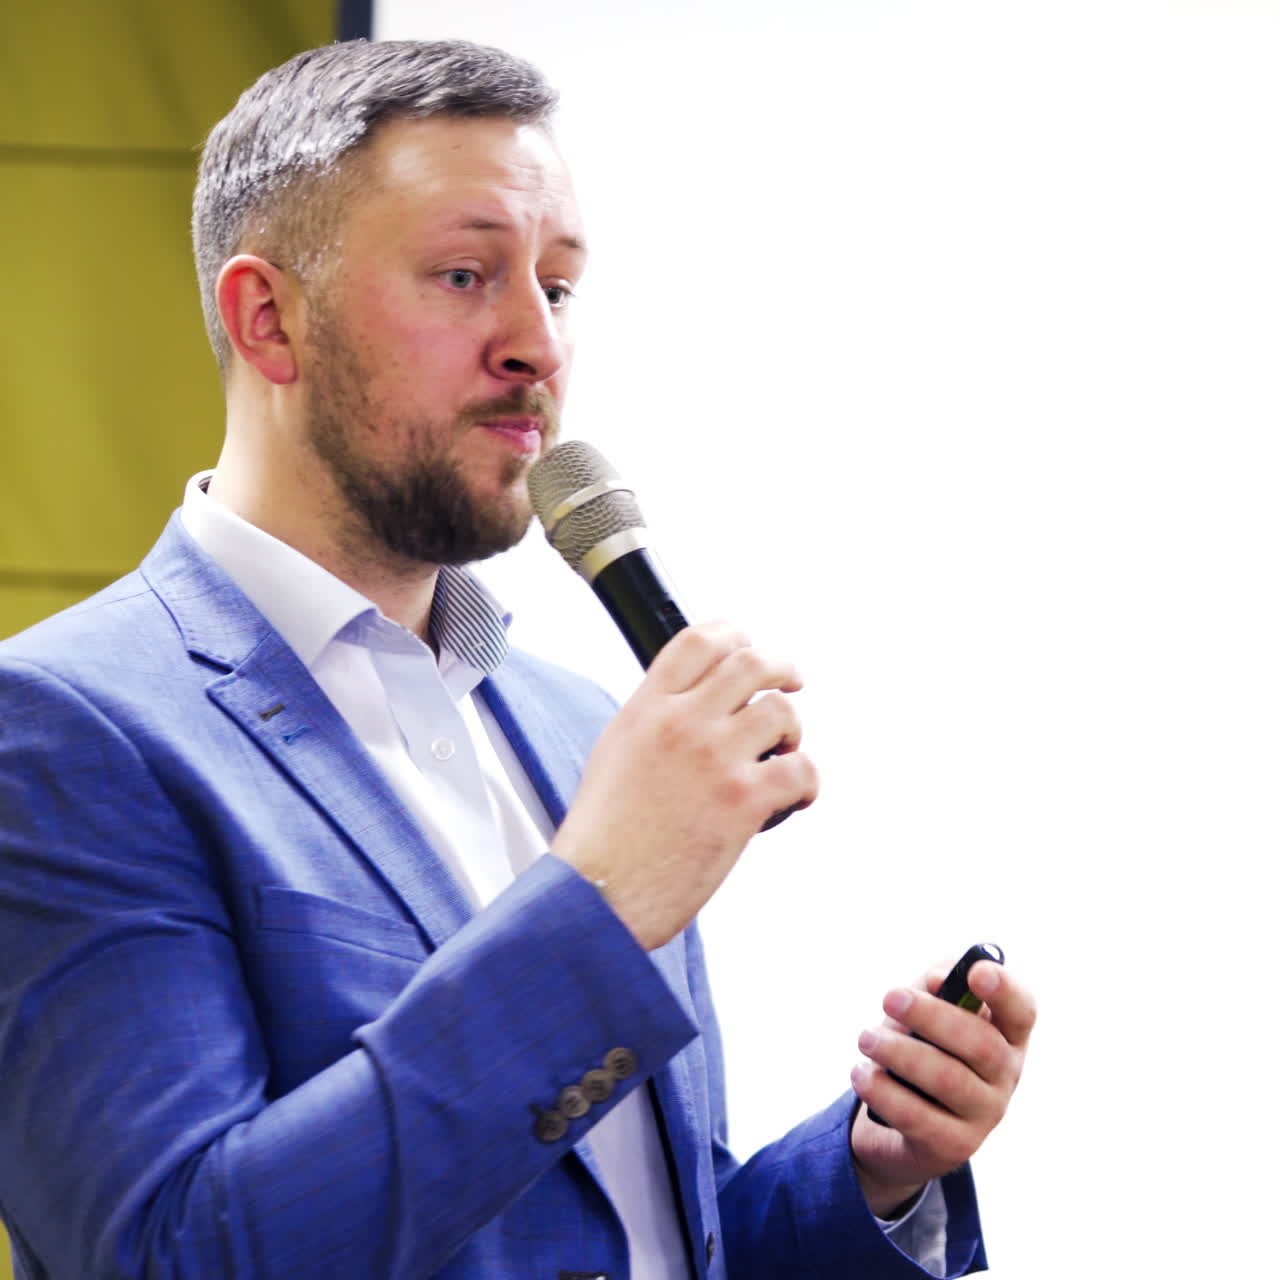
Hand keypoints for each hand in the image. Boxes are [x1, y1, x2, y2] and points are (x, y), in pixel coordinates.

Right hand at [552, 621, 817, 949]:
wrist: (598, 892)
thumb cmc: (604, 837)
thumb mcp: (615, 754)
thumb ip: (653, 720)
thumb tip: (690, 705)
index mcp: (647, 709)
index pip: (698, 641)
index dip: (732, 634)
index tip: (748, 644)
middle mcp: (682, 723)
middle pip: (751, 662)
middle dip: (781, 667)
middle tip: (791, 680)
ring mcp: (714, 758)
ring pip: (782, 711)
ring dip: (793, 730)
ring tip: (784, 752)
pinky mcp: (742, 800)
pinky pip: (801, 769)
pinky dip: (808, 782)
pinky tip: (796, 796)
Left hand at [848, 960, 1035, 1217]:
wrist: (899, 1119)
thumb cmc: (921, 1046)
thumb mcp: (927, 1008)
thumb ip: (936, 984)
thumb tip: (938, 980)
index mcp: (1006, 1034)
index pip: (1021, 1009)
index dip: (1005, 989)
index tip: (977, 971)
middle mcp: (1005, 1075)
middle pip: (981, 1044)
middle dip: (931, 1015)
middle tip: (888, 998)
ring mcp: (985, 1114)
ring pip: (948, 1079)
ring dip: (900, 1053)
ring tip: (866, 1038)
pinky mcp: (955, 1146)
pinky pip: (918, 1118)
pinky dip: (884, 1092)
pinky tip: (861, 1074)